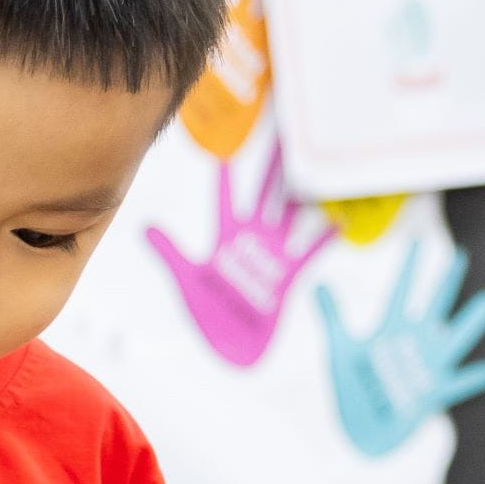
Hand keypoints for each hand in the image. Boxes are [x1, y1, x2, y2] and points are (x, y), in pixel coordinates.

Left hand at [146, 142, 335, 367]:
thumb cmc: (210, 315)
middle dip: (272, 168)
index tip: (229, 146)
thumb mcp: (187, 281)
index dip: (227, 174)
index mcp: (226, 238)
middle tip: (282, 136)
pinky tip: (339, 220)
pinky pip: (309, 252)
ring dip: (301, 193)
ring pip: (290, 215)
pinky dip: (324, 238)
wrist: (233, 347)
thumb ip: (170, 253)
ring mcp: (273, 255)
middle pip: (264, 195)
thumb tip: (145, 226)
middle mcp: (252, 239)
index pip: (226, 198)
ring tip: (313, 166)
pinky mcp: (288, 276)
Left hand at [315, 243, 484, 456]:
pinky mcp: (432, 393)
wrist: (358, 433)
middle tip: (460, 256)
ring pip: (454, 338)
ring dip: (471, 322)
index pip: (401, 291)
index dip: (409, 266)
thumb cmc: (350, 391)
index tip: (417, 241)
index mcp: (390, 330)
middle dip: (446, 282)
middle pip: (434, 305)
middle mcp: (413, 343)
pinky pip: (459, 384)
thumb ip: (333, 318)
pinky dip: (477, 377)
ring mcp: (425, 367)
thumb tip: (318, 285)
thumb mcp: (339, 350)